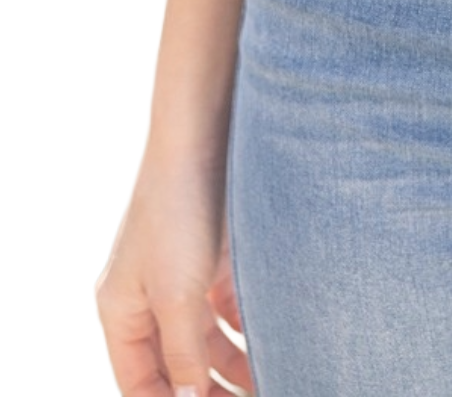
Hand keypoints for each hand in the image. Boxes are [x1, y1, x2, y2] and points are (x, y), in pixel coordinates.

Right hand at [94, 151, 253, 395]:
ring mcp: (183, 275)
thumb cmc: (178, 208)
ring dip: (235, 366)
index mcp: (122, 311)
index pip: (139, 383)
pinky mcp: (216, 255)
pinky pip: (230, 309)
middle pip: (176, 366)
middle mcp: (149, 297)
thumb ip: (183, 352)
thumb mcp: (177, 292)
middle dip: (209, 391)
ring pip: (207, 341)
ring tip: (271, 382)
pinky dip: (248, 330)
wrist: (207, 134)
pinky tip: (275, 345)